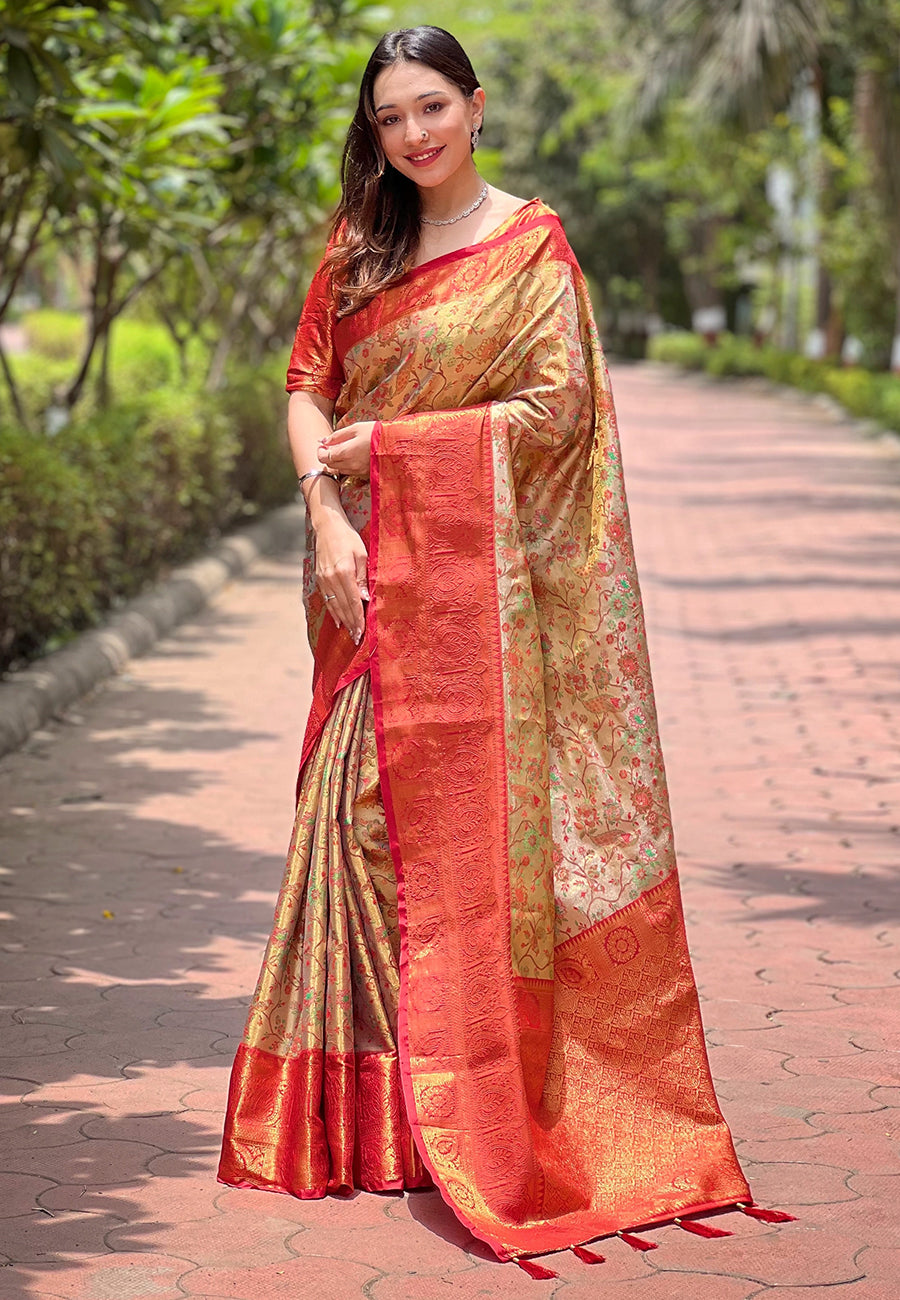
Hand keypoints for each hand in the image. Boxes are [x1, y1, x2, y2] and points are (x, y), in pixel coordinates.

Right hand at [314, 513, 368, 643]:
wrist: (327, 526)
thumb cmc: (348, 537)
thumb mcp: (362, 555)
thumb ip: (363, 578)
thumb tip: (365, 600)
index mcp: (343, 572)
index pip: (352, 601)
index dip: (358, 618)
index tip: (363, 632)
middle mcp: (330, 578)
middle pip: (342, 607)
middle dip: (351, 624)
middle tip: (358, 638)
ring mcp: (322, 579)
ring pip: (333, 605)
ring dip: (343, 620)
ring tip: (350, 633)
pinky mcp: (318, 578)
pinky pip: (327, 599)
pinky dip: (333, 611)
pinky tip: (339, 620)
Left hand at [318, 421, 375, 477]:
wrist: (396, 444)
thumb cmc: (376, 433)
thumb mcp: (355, 428)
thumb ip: (337, 435)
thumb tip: (324, 441)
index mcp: (345, 453)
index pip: (323, 458)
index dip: (320, 451)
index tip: (322, 445)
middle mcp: (349, 465)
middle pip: (330, 465)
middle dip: (328, 456)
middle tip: (333, 446)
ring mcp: (357, 471)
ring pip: (339, 469)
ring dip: (338, 461)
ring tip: (344, 450)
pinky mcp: (365, 474)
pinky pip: (350, 471)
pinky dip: (347, 465)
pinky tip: (354, 455)